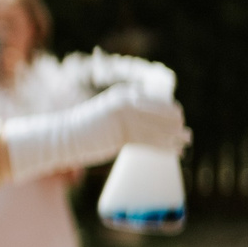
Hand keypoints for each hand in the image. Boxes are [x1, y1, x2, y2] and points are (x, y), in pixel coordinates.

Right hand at [0, 84, 187, 180]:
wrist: (62, 137)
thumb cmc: (85, 129)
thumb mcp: (108, 114)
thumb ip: (128, 114)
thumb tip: (150, 124)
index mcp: (126, 94)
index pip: (159, 100)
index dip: (172, 112)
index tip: (178, 122)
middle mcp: (128, 102)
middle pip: (165, 112)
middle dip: (177, 125)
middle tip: (185, 136)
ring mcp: (125, 118)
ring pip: (161, 128)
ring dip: (176, 137)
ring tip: (185, 144)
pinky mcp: (121, 134)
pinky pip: (151, 142)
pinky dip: (166, 147)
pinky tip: (175, 152)